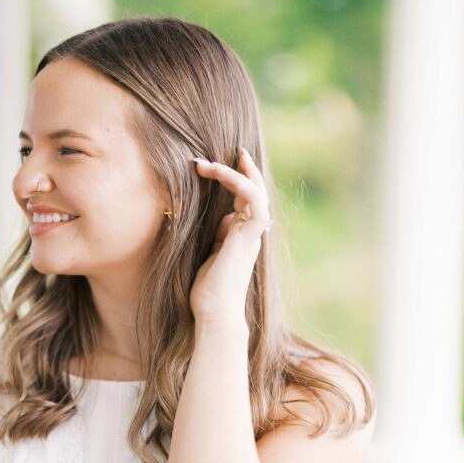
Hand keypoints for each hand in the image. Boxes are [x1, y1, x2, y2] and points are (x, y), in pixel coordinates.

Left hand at [188, 147, 271, 324]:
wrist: (214, 312)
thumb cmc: (207, 291)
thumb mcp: (209, 255)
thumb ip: (217, 236)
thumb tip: (220, 219)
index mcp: (241, 236)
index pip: (246, 200)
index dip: (237, 180)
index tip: (220, 165)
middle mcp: (251, 233)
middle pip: (256, 191)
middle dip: (244, 169)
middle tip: (234, 150)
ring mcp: (253, 234)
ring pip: (256, 191)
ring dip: (234, 173)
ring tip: (208, 164)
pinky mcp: (251, 235)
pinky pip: (253, 200)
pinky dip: (240, 182)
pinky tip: (219, 173)